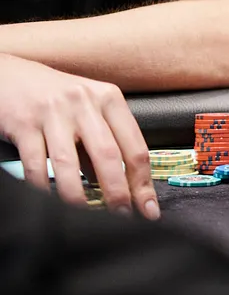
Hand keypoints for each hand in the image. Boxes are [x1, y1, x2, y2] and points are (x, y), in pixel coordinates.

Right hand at [0, 54, 156, 216]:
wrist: (10, 76)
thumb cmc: (56, 97)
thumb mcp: (89, 110)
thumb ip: (105, 142)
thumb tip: (123, 186)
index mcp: (110, 99)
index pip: (135, 147)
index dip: (143, 182)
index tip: (148, 209)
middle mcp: (85, 103)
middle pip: (109, 156)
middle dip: (118, 193)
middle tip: (121, 217)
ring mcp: (53, 112)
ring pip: (68, 164)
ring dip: (77, 197)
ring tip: (84, 217)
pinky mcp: (24, 123)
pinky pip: (34, 165)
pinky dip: (42, 188)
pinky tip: (49, 202)